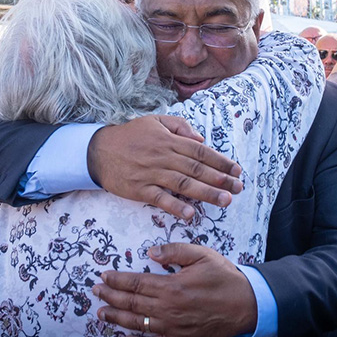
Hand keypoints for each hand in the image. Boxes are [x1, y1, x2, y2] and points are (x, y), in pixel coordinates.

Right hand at [88, 115, 241, 219]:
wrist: (98, 150)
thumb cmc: (130, 135)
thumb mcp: (155, 121)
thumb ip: (180, 127)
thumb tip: (201, 139)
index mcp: (169, 140)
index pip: (201, 151)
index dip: (220, 161)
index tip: (237, 170)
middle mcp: (163, 156)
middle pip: (197, 169)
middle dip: (220, 179)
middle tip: (238, 188)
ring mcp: (151, 173)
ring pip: (183, 184)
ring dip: (206, 193)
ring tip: (224, 201)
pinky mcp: (140, 189)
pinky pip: (160, 199)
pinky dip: (175, 206)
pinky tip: (190, 214)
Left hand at [92, 243, 256, 336]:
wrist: (247, 305)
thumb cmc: (224, 277)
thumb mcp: (202, 254)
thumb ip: (175, 250)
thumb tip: (150, 251)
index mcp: (172, 286)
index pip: (136, 283)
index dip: (117, 280)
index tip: (104, 276)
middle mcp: (168, 308)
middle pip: (132, 304)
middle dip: (111, 297)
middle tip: (95, 291)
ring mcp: (173, 327)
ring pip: (138, 324)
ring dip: (116, 319)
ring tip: (101, 314)